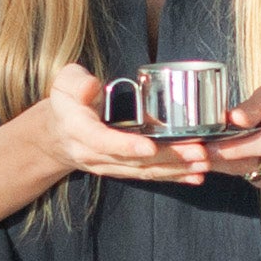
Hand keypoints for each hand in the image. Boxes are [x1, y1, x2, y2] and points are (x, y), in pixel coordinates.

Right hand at [43, 63, 212, 187]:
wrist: (57, 134)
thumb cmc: (67, 102)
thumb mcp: (64, 84)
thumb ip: (76, 83)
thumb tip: (91, 86)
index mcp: (79, 130)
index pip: (103, 141)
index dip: (126, 145)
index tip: (149, 146)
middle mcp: (94, 154)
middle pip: (134, 160)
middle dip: (168, 157)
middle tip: (198, 152)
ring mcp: (109, 166)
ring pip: (144, 171)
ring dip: (176, 169)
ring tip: (203, 163)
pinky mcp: (122, 170)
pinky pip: (148, 176)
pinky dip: (173, 177)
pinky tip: (195, 175)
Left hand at [201, 85, 260, 193]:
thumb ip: (255, 104)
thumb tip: (231, 116)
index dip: (237, 147)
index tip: (210, 144)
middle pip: (249, 161)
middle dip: (217, 157)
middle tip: (191, 150)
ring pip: (244, 172)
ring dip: (220, 163)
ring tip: (199, 152)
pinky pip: (247, 176)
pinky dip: (233, 167)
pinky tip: (223, 156)